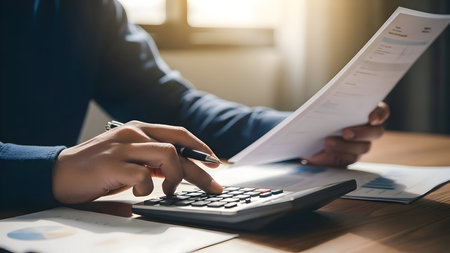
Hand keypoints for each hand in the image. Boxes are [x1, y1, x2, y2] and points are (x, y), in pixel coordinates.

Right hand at [52, 121, 222, 203]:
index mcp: (140, 129)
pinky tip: (138, 194)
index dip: (200, 148)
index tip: (215, 162)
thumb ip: (152, 159)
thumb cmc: (98, 168)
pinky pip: (144, 176)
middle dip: (200, 170)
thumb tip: (180, 171)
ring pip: (168, 155)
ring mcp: (123, 147)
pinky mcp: (112, 164)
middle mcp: (134, 133)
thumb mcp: (129, 157)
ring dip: (176, 177)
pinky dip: (148, 189)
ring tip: (169, 190)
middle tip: (213, 186)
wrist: (59, 173)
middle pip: (179, 148)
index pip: (179, 134)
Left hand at [306, 102, 389, 166]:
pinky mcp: (350, 157)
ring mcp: (361, 144)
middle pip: (376, 132)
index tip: (371, 118)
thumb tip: (330, 103)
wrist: (306, 138)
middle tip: (345, 133)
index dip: (380, 114)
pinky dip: (338, 155)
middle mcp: (367, 129)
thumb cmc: (318, 119)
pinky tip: (327, 152)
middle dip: (361, 133)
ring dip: (345, 145)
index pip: (382, 111)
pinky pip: (350, 159)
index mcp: (364, 112)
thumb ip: (332, 106)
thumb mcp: (322, 110)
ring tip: (328, 142)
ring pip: (363, 147)